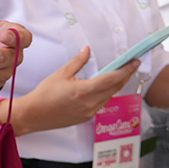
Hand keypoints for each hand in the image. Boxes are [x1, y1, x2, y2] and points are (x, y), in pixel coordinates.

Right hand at [18, 46, 137, 132]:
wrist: (34, 115)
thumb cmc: (44, 95)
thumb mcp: (61, 74)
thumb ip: (78, 61)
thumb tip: (87, 50)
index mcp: (84, 91)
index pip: (112, 79)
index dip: (126, 70)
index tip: (135, 61)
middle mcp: (90, 103)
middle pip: (115, 88)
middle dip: (125, 76)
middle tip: (131, 65)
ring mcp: (89, 112)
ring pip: (110, 96)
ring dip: (116, 85)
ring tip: (120, 75)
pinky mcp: (86, 118)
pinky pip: (102, 104)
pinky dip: (106, 94)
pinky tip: (104, 87)